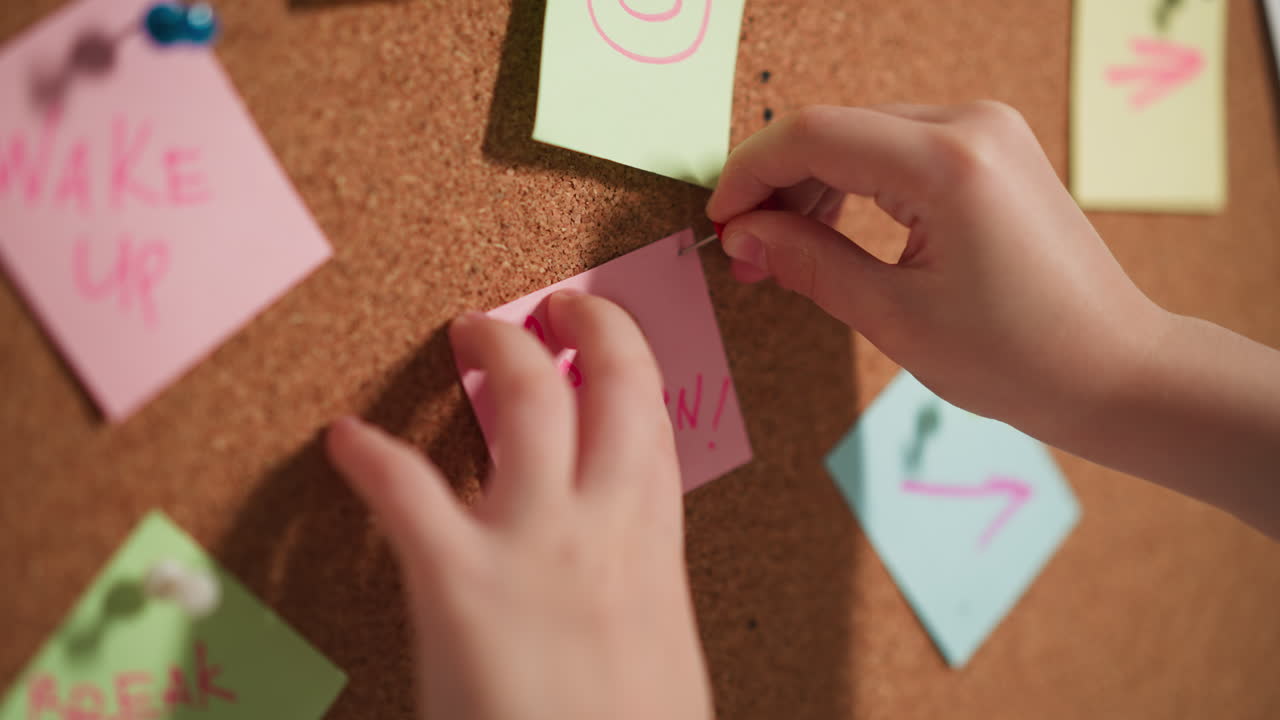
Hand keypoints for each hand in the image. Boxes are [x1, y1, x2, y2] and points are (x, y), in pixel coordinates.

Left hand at [326, 291, 711, 719]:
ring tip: (470, 331)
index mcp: (655, 549)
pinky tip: (346, 441)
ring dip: (495, 348)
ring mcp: (535, 545)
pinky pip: (406, 490)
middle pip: (609, 383)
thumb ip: (639, 592)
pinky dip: (370, 458)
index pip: (655, 423)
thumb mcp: (663, 655)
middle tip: (554, 307)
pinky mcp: (459, 580)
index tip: (606, 340)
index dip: (631, 364)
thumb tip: (615, 568)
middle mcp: (606, 525)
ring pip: (522, 400)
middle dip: (584, 326)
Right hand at [708, 102, 1169, 439]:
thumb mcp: (895, 317)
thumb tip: (743, 235)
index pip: (814, 135)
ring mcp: (988, 131)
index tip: (721, 224)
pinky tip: (831, 228)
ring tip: (782, 250)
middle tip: (747, 253)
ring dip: (813, 184)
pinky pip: (899, 148)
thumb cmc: (1019, 357)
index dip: (751, 175)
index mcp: (949, 162)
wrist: (1115, 369)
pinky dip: (855, 182)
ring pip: (863, 134)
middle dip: (777, 186)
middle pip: (835, 128)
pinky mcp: (993, 150)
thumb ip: (810, 262)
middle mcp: (972, 125)